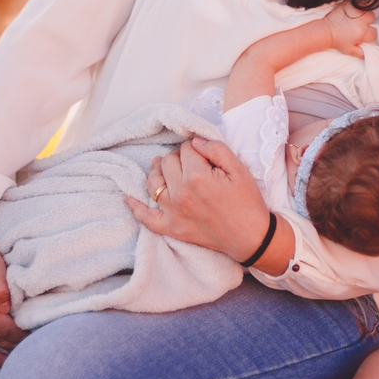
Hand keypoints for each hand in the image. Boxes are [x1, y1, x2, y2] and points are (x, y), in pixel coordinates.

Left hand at [126, 138, 293, 273]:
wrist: (250, 236)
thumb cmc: (247, 202)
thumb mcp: (239, 168)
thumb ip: (216, 149)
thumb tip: (194, 142)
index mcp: (197, 176)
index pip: (185, 149)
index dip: (194, 148)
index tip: (203, 154)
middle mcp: (180, 193)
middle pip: (167, 162)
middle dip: (177, 157)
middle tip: (191, 162)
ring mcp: (173, 212)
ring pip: (153, 182)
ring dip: (156, 171)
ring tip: (161, 166)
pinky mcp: (171, 228)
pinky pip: (146, 217)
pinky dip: (135, 207)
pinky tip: (128, 197)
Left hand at [323, 2, 376, 57]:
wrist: (326, 30)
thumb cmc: (337, 41)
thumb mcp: (349, 50)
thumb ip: (361, 53)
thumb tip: (369, 54)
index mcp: (362, 32)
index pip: (374, 32)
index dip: (368, 33)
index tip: (361, 33)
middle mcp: (361, 21)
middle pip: (372, 18)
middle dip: (367, 20)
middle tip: (358, 23)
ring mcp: (356, 10)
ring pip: (366, 9)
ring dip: (363, 12)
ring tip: (355, 16)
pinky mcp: (350, 3)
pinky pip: (359, 1)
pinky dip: (358, 4)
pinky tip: (352, 9)